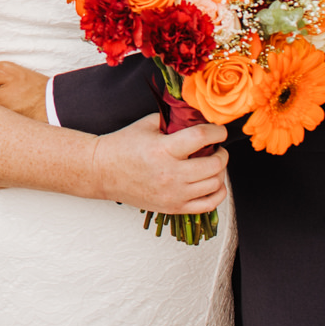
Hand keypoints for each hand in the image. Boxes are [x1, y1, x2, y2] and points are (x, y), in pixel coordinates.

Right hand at [88, 113, 228, 213]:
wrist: (102, 172)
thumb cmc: (123, 146)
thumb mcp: (147, 125)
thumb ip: (174, 121)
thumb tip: (199, 118)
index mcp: (163, 150)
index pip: (201, 137)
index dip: (217, 131)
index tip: (219, 130)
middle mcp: (170, 174)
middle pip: (214, 164)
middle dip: (222, 153)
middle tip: (217, 147)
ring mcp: (173, 194)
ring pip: (214, 184)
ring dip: (220, 171)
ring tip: (212, 163)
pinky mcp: (173, 207)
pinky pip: (208, 205)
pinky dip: (217, 193)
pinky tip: (213, 182)